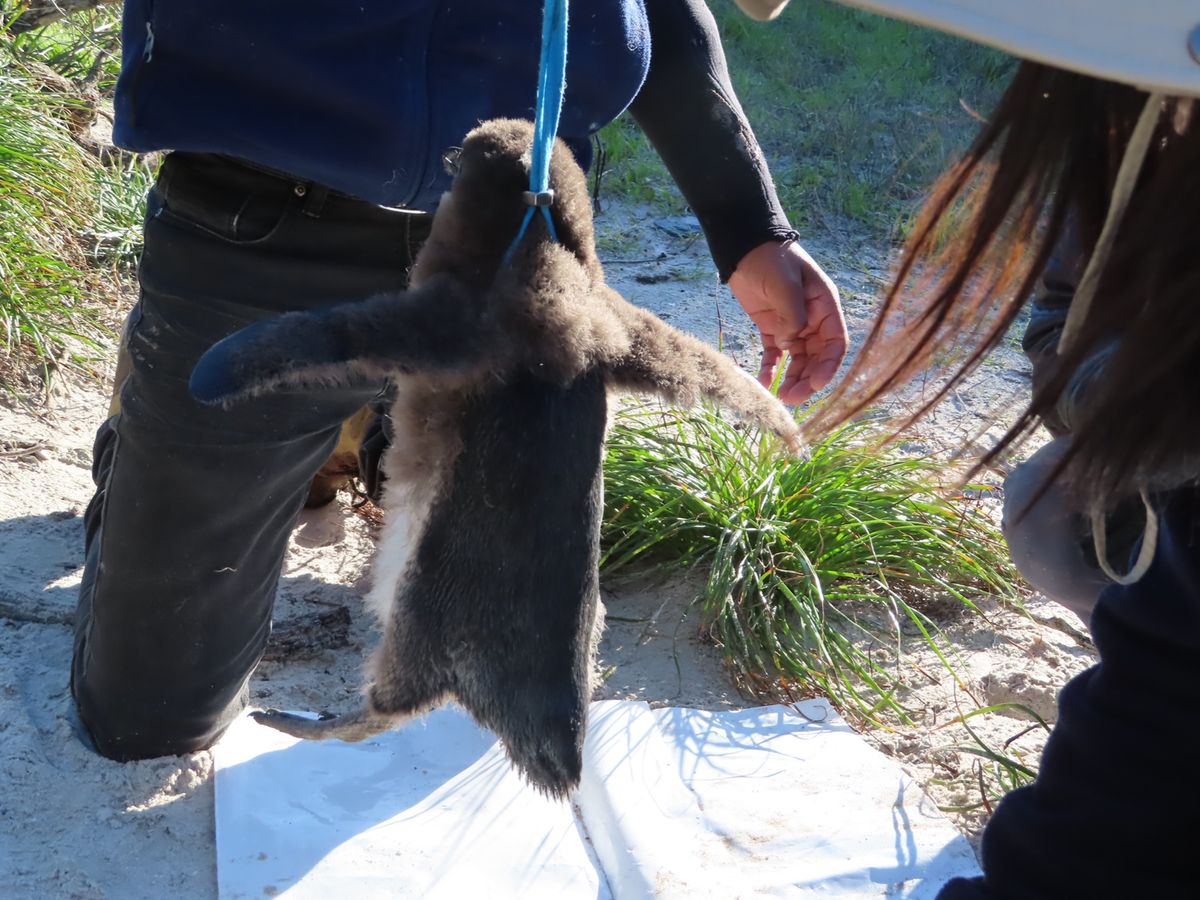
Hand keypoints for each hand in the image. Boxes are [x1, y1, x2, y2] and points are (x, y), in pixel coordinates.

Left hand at [727, 240, 846, 404]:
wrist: (744, 247)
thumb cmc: (771, 260)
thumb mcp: (785, 286)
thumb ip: (792, 317)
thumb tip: (792, 346)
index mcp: (824, 307)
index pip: (835, 343)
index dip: (828, 366)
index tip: (815, 384)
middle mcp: (812, 320)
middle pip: (816, 357)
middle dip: (807, 379)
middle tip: (792, 398)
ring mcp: (792, 325)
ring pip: (797, 360)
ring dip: (792, 378)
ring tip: (780, 397)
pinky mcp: (771, 328)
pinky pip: (775, 354)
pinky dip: (770, 369)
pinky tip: (764, 383)